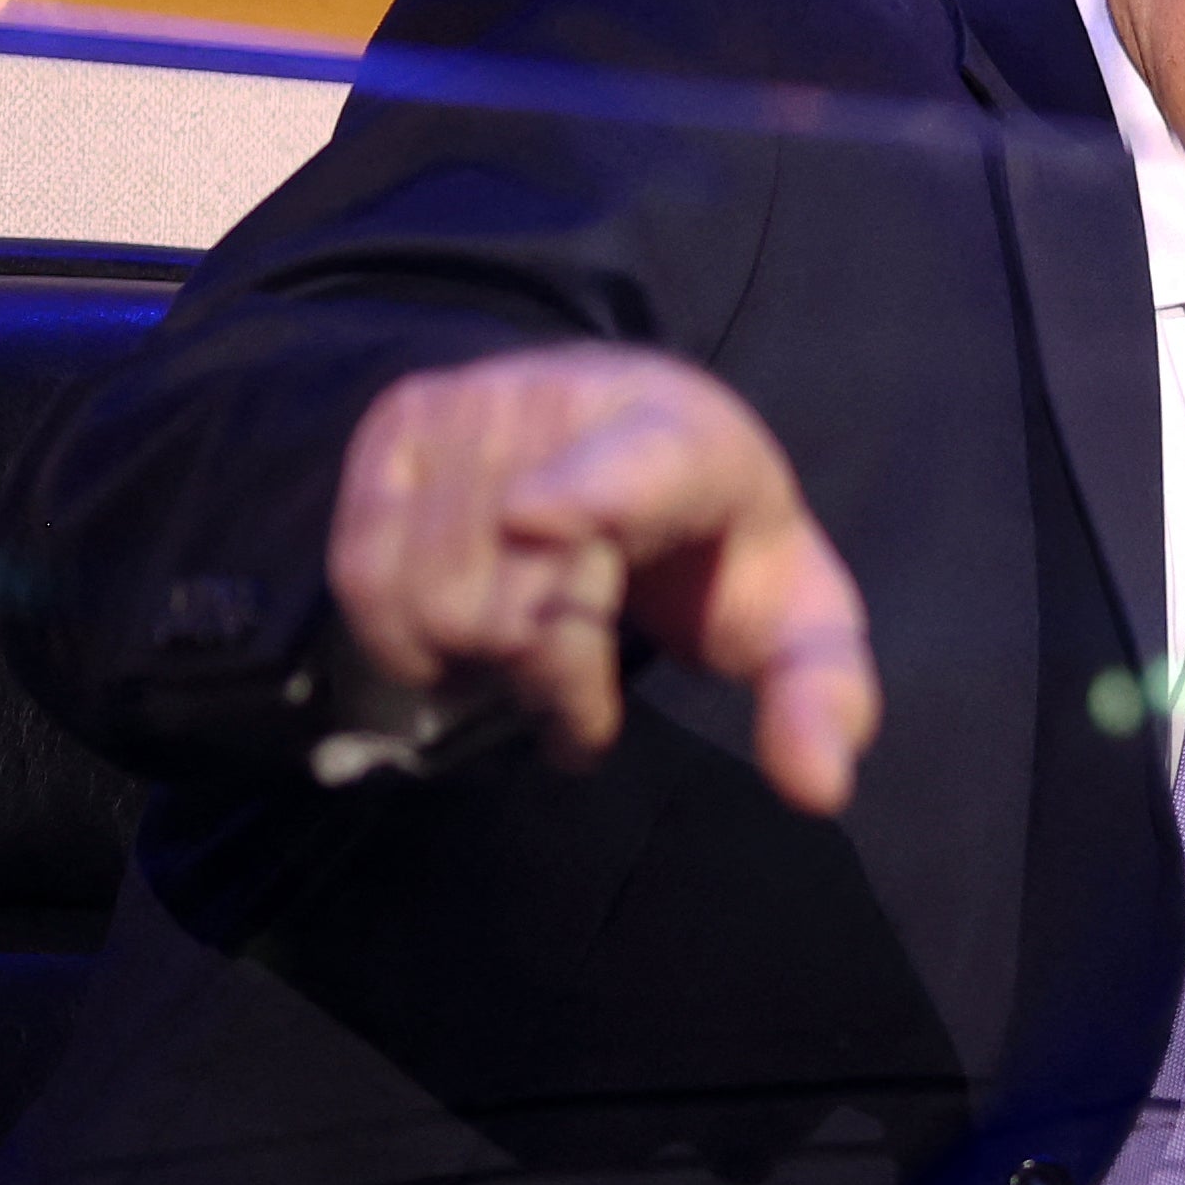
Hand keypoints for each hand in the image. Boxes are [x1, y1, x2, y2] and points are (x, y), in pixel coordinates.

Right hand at [327, 342, 880, 807]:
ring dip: (479, 668)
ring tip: (526, 656)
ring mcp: (476, 400)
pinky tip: (456, 636)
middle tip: (585, 697)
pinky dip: (402, 636)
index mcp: (692, 440)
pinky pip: (363, 571)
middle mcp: (576, 397)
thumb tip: (816, 788)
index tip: (537, 521)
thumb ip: (821, 699)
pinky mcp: (402, 419)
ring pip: (437, 598)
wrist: (645, 439)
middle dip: (557, 684)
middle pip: (526, 599)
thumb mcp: (796, 623)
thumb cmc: (720, 550)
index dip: (587, 492)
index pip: (637, 465)